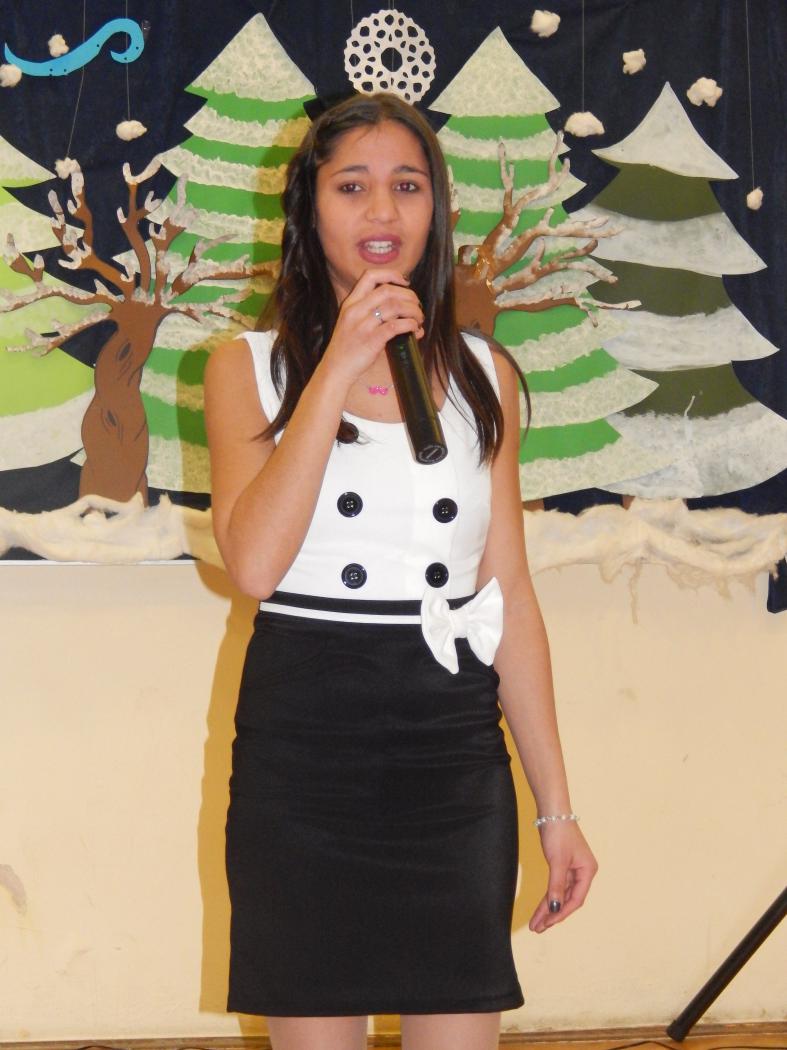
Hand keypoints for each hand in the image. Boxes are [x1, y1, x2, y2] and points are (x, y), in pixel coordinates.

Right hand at [321, 268, 424, 385]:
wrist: (335, 369)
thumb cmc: (347, 348)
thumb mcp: (351, 322)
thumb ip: (371, 312)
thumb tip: (402, 311)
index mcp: (350, 303)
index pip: (370, 276)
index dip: (391, 274)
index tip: (405, 282)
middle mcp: (355, 310)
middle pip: (387, 290)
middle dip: (409, 295)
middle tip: (417, 305)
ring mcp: (362, 325)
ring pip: (395, 307)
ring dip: (413, 311)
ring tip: (419, 319)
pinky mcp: (371, 340)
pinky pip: (396, 326)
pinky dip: (410, 326)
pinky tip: (415, 330)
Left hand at [528, 821, 597, 932]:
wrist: (552, 811)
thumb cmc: (558, 833)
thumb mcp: (557, 862)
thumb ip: (556, 887)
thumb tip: (555, 909)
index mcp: (588, 871)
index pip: (576, 900)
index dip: (561, 913)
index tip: (547, 923)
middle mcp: (583, 872)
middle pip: (567, 899)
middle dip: (552, 915)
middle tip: (538, 928)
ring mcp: (573, 869)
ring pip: (560, 894)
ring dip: (548, 909)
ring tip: (536, 924)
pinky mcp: (562, 865)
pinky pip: (555, 886)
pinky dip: (548, 897)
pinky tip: (541, 909)